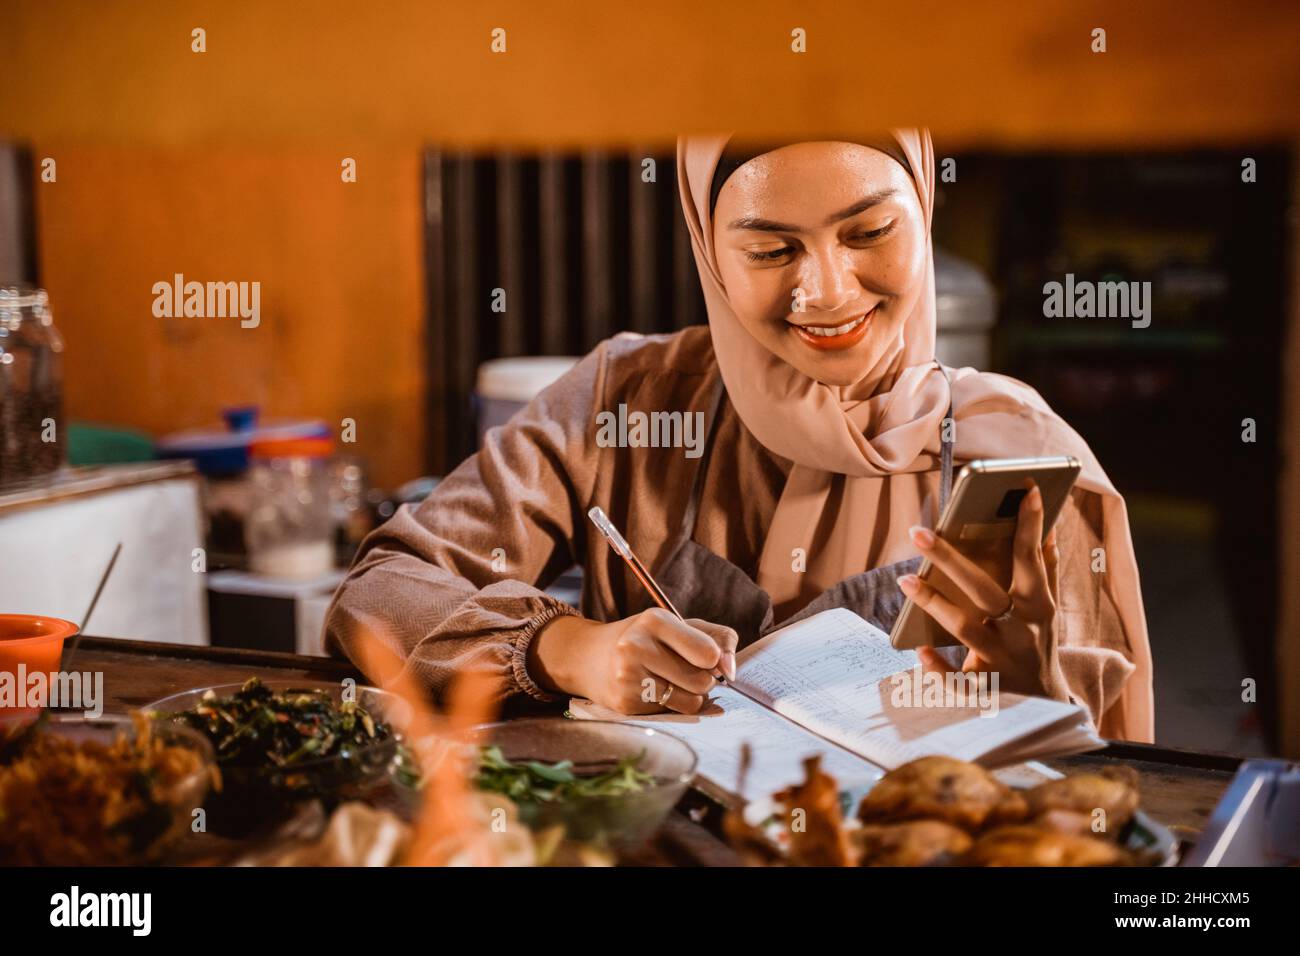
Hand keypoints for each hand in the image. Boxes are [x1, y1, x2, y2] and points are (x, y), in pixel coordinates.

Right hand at [528, 609, 737, 714]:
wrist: (589, 657)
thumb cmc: (647, 639)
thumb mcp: (679, 626)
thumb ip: (718, 639)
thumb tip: (731, 671)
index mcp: (655, 620)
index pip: (707, 652)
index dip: (715, 660)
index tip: (707, 658)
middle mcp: (637, 646)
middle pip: (701, 681)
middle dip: (703, 680)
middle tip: (686, 670)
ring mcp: (627, 677)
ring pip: (690, 702)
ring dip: (690, 696)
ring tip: (671, 681)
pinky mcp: (625, 704)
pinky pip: (671, 714)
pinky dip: (669, 706)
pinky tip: (650, 691)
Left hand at [896, 481, 1069, 700]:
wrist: (1048, 705)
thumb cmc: (1038, 642)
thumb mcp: (1047, 608)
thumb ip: (1046, 569)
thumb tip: (1048, 527)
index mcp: (1039, 606)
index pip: (1032, 559)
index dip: (1031, 525)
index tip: (1027, 490)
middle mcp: (1021, 631)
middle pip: (984, 590)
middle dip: (951, 559)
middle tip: (917, 531)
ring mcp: (1002, 660)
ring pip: (965, 629)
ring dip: (934, 604)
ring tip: (905, 579)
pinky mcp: (985, 688)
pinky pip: (958, 681)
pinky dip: (938, 669)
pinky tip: (919, 650)